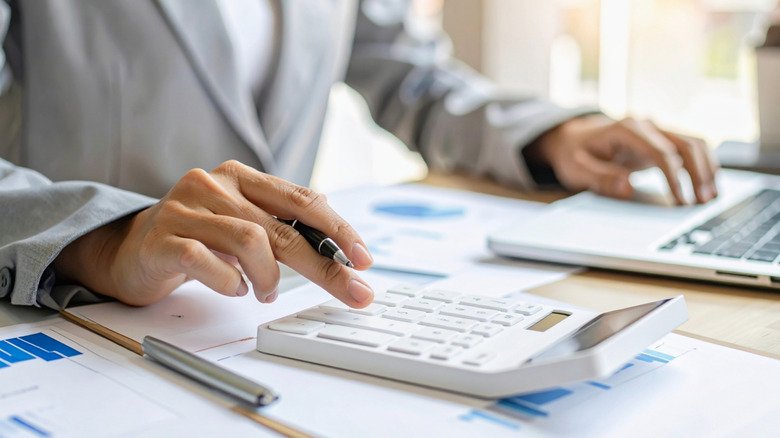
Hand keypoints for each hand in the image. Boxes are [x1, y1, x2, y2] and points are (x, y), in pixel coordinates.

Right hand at [53, 161, 374, 306]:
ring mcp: (186, 208)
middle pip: (284, 228)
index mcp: (242, 177)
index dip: (339, 229)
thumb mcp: (243, 223)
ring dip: (269, 277)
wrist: (132, 248)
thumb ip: (283, 229)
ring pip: (250, 241)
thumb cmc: (199, 237)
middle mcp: (215, 184)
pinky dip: (230, 282)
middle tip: (353, 292)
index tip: (364, 259)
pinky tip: (234, 288)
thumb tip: (340, 253)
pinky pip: (207, 261)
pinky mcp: (163, 238)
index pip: (302, 200)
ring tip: (265, 291)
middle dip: (325, 266)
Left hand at [528, 114, 718, 203]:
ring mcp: (656, 131)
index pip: (661, 153)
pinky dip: (703, 165)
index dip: (674, 178)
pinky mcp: (661, 141)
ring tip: (710, 198)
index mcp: (626, 130)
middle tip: (702, 203)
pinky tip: (708, 185)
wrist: (574, 137)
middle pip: (686, 145)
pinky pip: (690, 148)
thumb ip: (600, 179)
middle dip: (698, 175)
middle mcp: (647, 126)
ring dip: (707, 169)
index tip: (681, 201)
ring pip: (694, 144)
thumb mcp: (577, 169)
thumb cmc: (575, 153)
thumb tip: (627, 188)